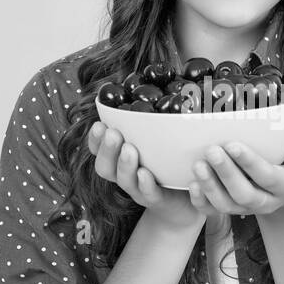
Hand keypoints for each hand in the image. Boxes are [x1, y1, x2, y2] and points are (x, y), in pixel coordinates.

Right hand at [88, 122, 204, 230]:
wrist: (188, 199)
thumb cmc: (171, 164)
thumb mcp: (161, 139)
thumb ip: (156, 120)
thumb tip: (167, 82)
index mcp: (120, 159)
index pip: (99, 150)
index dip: (95, 139)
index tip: (99, 123)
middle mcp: (125, 175)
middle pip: (104, 167)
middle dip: (107, 149)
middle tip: (113, 133)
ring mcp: (139, 190)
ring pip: (124, 180)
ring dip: (124, 165)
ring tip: (129, 150)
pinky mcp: (157, 200)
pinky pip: (147, 194)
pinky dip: (144, 184)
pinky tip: (146, 174)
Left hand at [188, 129, 283, 216]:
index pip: (268, 177)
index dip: (250, 163)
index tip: (233, 144)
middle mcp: (268, 201)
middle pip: (245, 194)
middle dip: (226, 174)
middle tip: (211, 150)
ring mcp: (247, 208)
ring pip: (226, 205)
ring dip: (210, 186)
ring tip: (198, 164)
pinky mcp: (231, 208)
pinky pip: (213, 211)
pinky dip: (201, 201)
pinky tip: (191, 183)